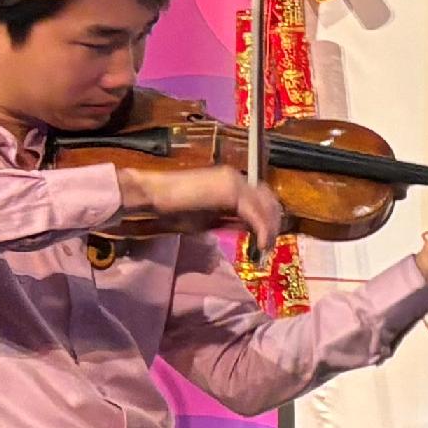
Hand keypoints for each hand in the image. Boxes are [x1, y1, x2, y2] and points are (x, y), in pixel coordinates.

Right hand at [147, 164, 285, 257]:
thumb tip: (250, 230)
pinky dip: (261, 230)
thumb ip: (230, 220)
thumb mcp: (209, 218)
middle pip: (269, 201)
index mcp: (232, 182)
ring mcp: (235, 182)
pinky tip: (260, 245)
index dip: (268, 219)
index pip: (262, 198)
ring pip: (266, 207)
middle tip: (268, 246)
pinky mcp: (230, 192)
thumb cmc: (173, 208)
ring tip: (265, 249)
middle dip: (273, 225)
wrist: (154, 195)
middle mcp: (237, 178)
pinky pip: (255, 214)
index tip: (266, 239)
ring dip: (270, 230)